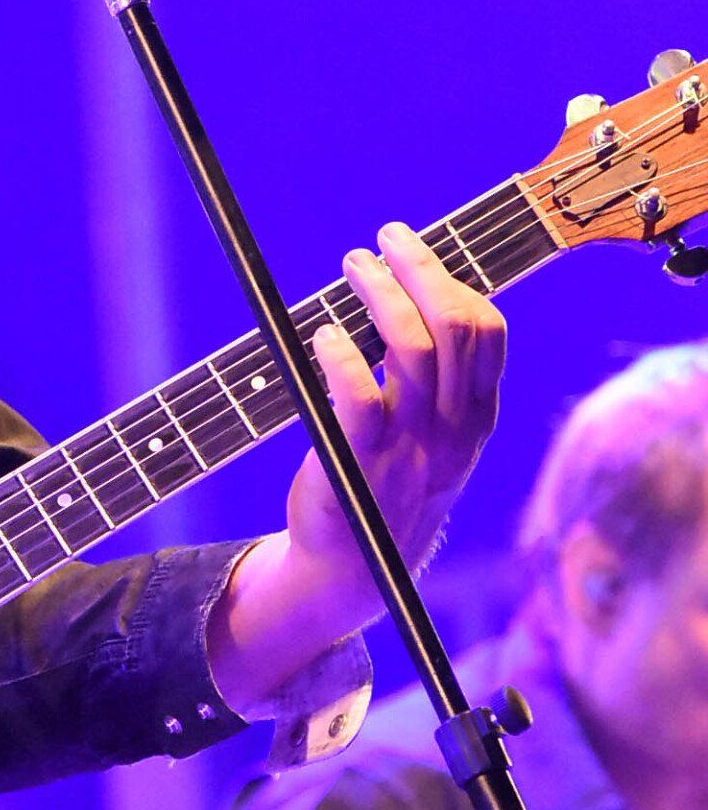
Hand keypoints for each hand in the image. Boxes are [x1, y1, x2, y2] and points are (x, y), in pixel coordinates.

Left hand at [287, 220, 506, 608]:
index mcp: (475, 418)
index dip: (453, 280)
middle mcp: (452, 430)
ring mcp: (410, 447)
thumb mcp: (432, 436)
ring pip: (413, 348)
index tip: (416, 255)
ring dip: (380, 294)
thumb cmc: (385, 486)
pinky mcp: (361, 463)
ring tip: (352, 267)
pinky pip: (360, 396)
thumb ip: (435, 383)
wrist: (353, 571)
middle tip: (385, 238)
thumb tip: (411, 303)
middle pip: (455, 326)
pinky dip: (341, 354)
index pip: (487, 332)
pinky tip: (323, 334)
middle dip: (421, 269)